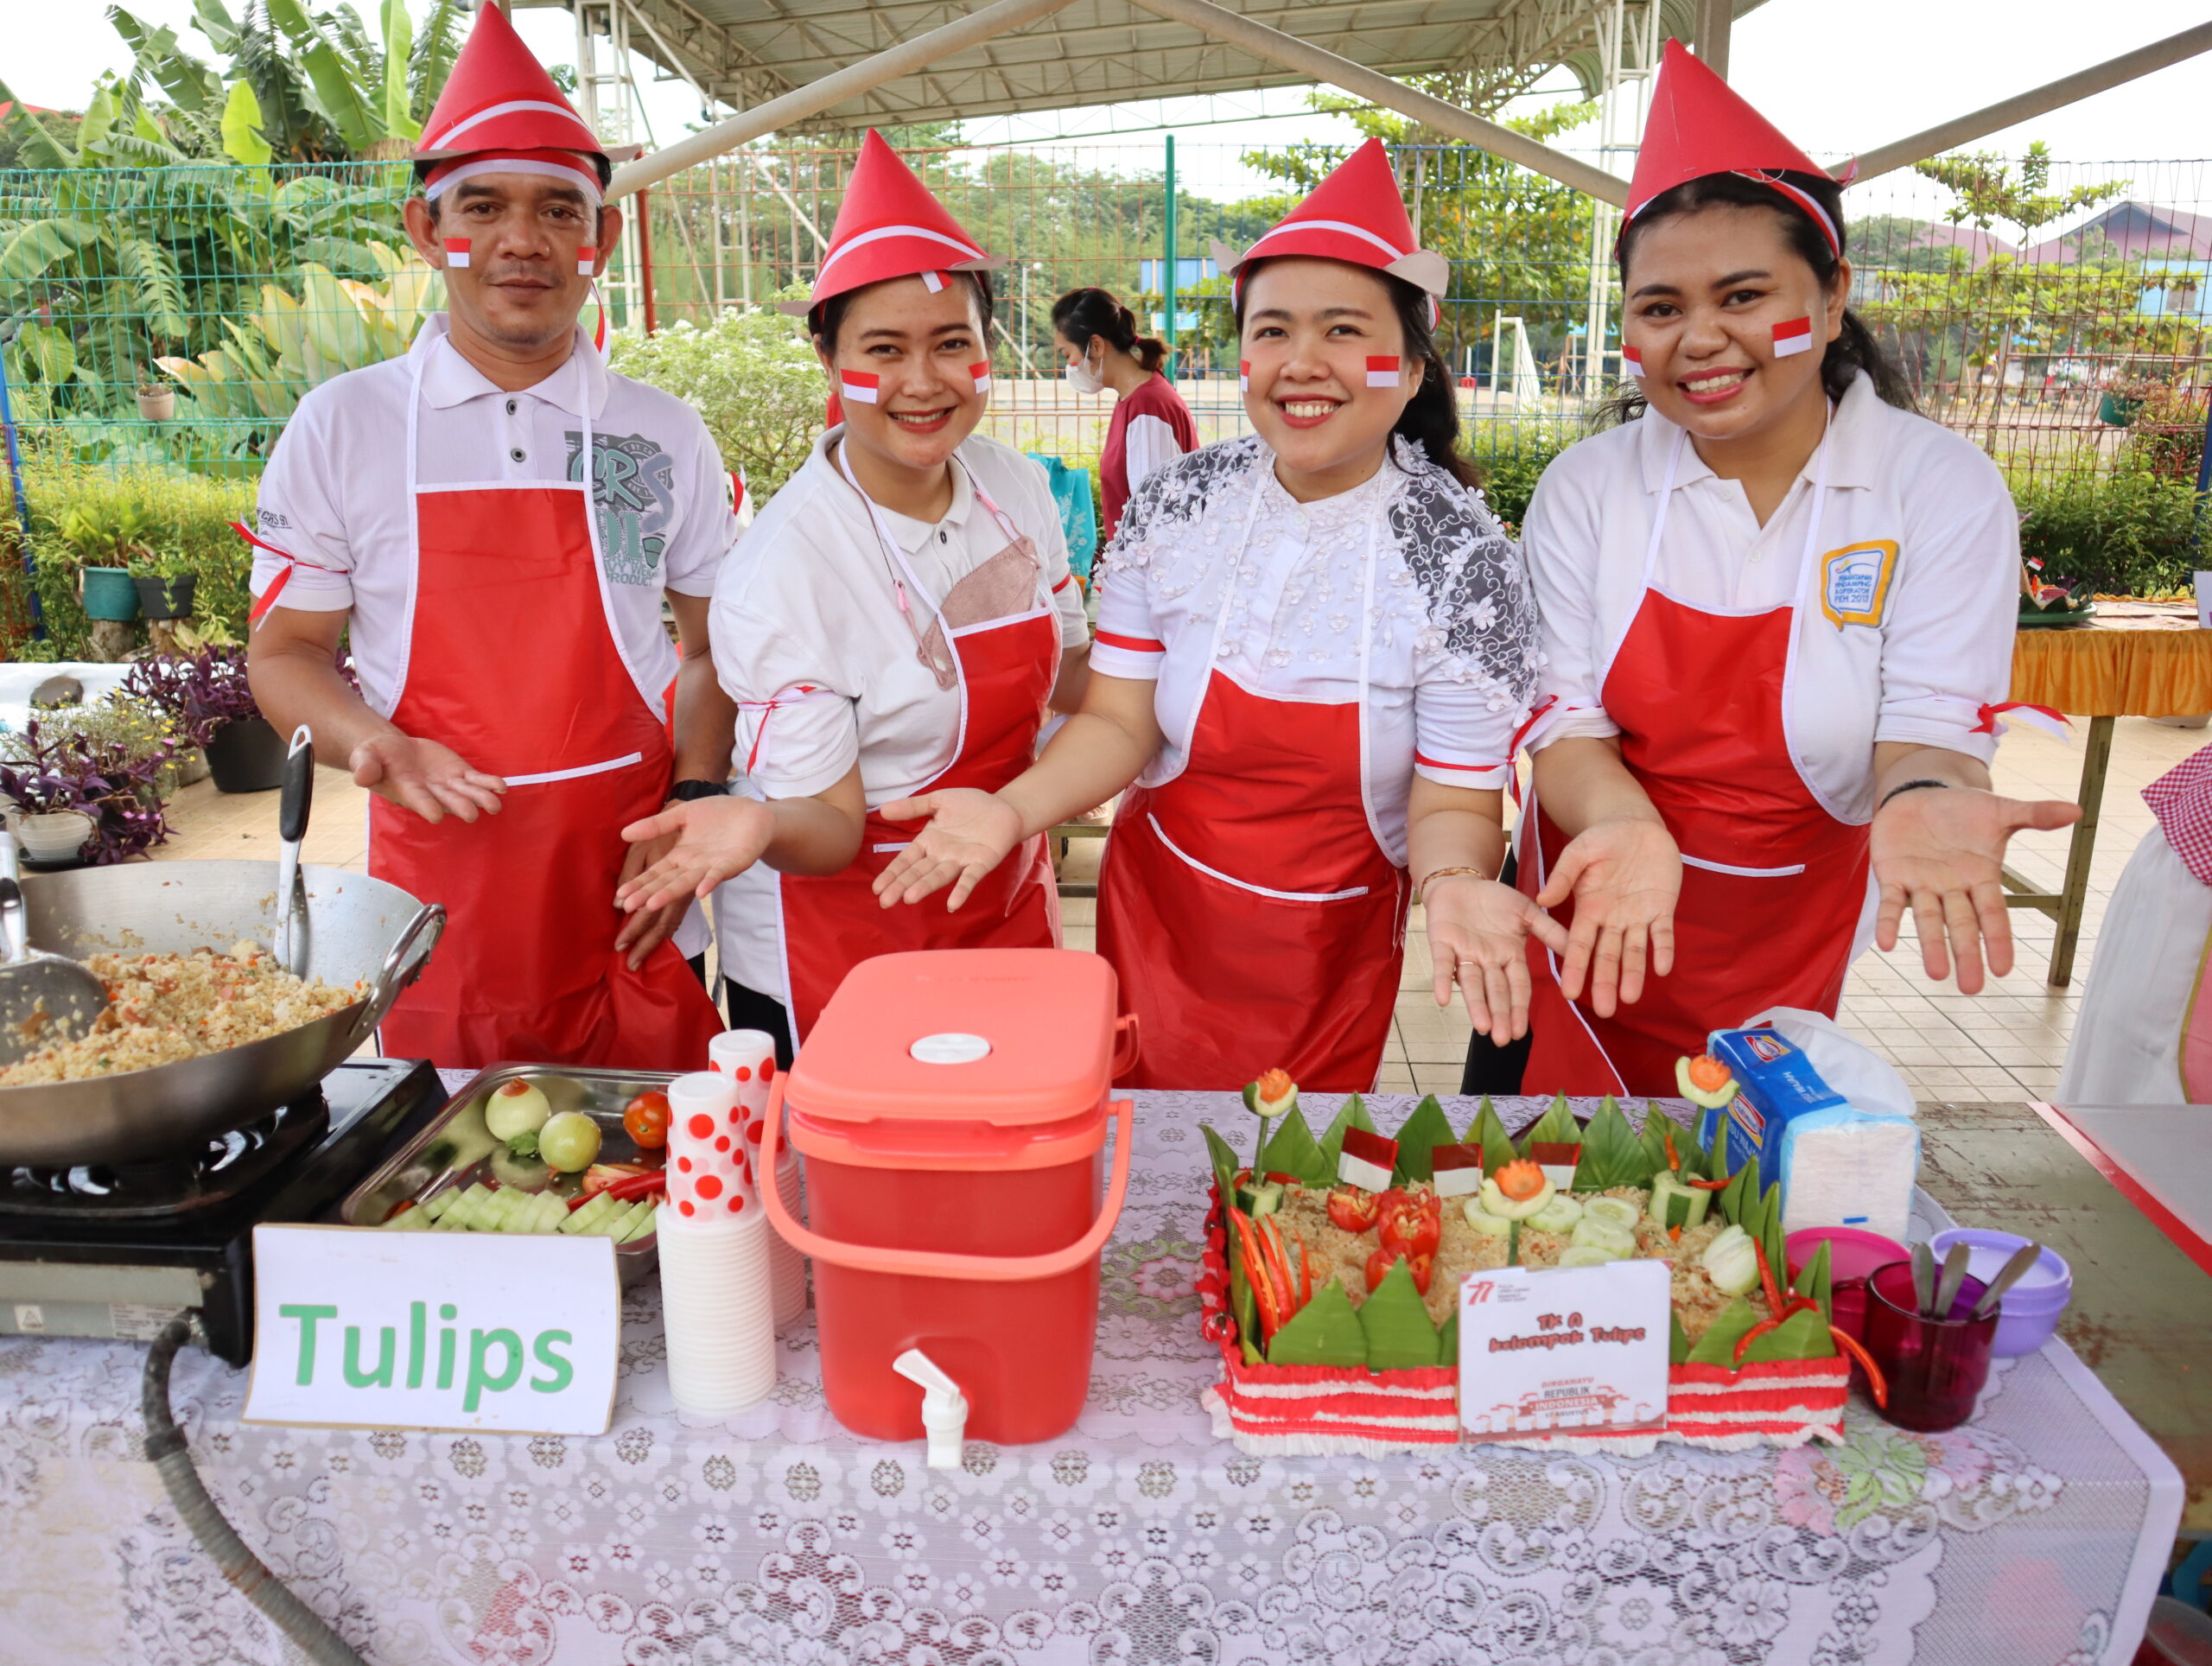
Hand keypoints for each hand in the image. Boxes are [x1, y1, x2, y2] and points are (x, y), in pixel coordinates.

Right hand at [349, 732, 504, 822]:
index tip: (436, 815)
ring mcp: (447, 784)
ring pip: (466, 792)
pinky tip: (502, 787)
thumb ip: (365, 766)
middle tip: (471, 814)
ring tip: (495, 804)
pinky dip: (489, 783)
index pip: (418, 800)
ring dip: (481, 798)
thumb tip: (360, 777)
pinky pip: (476, 780)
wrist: (393, 751)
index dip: (427, 806)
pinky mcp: (459, 773)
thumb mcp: (365, 757)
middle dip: (459, 805)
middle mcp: (430, 792)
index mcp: (406, 790)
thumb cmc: (376, 757)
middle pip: (447, 800)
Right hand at [616, 796, 772, 919]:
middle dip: (649, 894)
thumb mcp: (683, 815)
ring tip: (653, 904)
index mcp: (681, 856)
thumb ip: (657, 824)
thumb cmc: (718, 815)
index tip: (621, 896)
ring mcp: (713, 867)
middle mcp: (694, 866)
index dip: (639, 883)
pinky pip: (719, 874)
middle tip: (629, 907)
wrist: (752, 812)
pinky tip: (700, 891)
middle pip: (667, 882)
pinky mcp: (733, 863)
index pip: (656, 873)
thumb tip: (624, 833)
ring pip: (689, 882)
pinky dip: (710, 882)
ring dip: (671, 893)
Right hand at [872, 788, 1023, 910]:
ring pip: (939, 876)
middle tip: (885, 902)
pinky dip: (961, 891)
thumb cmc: (971, 805)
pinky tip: (952, 904)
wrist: (1004, 808)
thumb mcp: (938, 801)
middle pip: (918, 872)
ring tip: (909, 898)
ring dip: (925, 887)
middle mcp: (942, 855)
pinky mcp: (981, 863)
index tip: (876, 888)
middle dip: (901, 886)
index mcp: (929, 841)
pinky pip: (969, 879)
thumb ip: (913, 807)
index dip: (892, 873)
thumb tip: (882, 809)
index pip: (906, 860)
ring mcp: (961, 861)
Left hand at [1425, 875, 1568, 1042]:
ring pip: (1471, 983)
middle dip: (1499, 1015)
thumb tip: (1577, 951)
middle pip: (1496, 991)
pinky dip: (1442, 980)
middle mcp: (1487, 961)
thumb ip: (1549, 931)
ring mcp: (1464, 953)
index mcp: (1510, 956)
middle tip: (1501, 1040)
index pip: (1517, 987)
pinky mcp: (1442, 942)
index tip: (1520, 1032)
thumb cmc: (1495, 900)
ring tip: (1482, 1027)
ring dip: (1476, 1005)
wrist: (1461, 881)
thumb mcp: (1527, 912)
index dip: (1518, 1008)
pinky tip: (1442, 999)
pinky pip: (1442, 964)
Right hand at [1535, 815, 1680, 1016]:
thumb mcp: (1579, 852)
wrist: (1635, 826)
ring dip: (1633, 974)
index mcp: (1589, 908)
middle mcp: (1612, 919)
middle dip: (1606, 982)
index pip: (1580, 944)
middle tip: (1606, 1011)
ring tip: (1630, 999)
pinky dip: (1663, 950)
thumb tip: (1542, 899)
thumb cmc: (1602, 838)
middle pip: (1608, 956)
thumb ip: (1563, 876)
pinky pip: (1663, 933)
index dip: (1577, 968)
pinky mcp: (1662, 908)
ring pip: (1635, 951)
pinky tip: (1661, 969)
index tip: (1571, 993)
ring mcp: (1638, 916)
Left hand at [1872, 785, 2079, 992]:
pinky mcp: (1892, 875)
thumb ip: (2035, 816)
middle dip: (1966, 954)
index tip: (2003, 969)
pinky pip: (1891, 903)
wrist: (1921, 794)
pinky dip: (1889, 922)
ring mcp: (1922, 884)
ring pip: (1928, 919)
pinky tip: (1887, 943)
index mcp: (1981, 878)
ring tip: (1937, 974)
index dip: (1997, 940)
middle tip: (1970, 987)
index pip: (1993, 914)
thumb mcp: (2000, 811)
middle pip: (1962, 925)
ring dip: (1931, 945)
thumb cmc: (1963, 809)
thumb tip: (2078, 810)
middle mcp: (1952, 888)